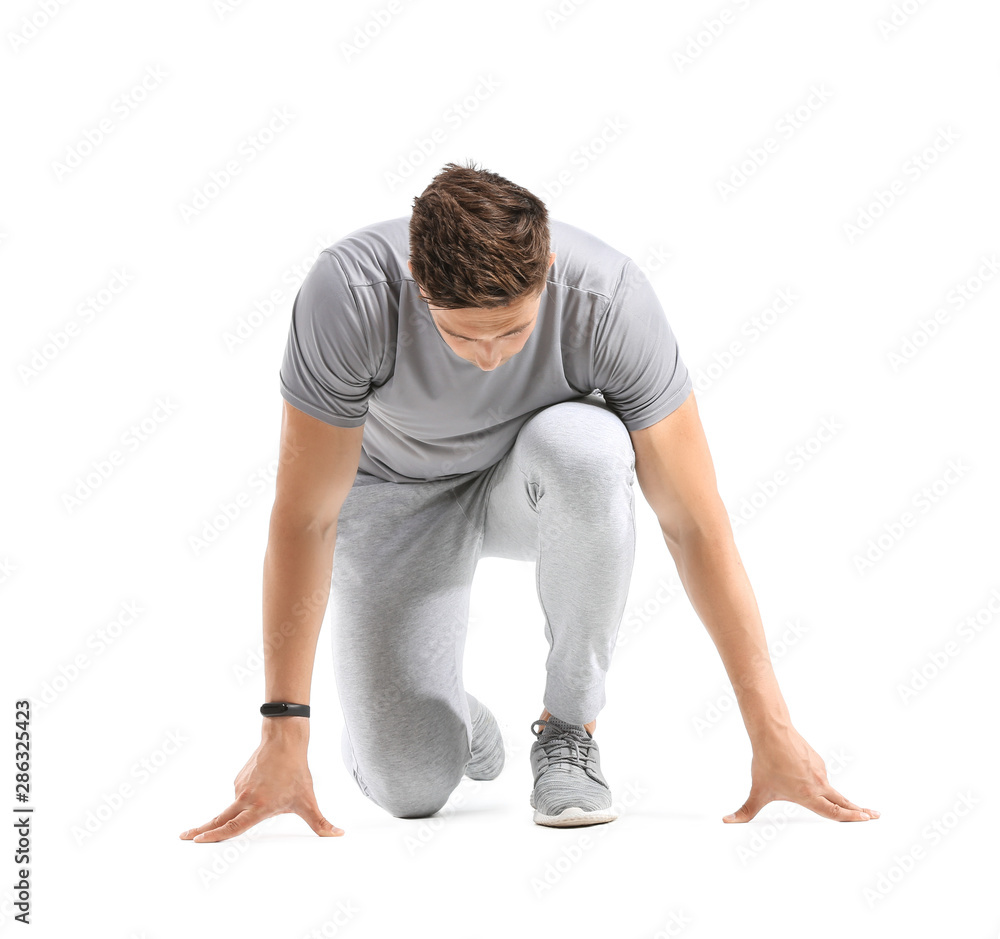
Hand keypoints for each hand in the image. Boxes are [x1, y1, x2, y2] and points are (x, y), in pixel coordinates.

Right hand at [179, 721, 343, 841]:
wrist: (284, 739)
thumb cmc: (296, 770)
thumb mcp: (308, 800)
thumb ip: (321, 822)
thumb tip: (338, 835)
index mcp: (259, 807)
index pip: (233, 827)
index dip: (215, 836)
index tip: (197, 841)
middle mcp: (245, 798)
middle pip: (219, 819)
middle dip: (201, 830)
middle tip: (184, 837)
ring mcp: (239, 787)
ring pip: (235, 806)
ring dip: (242, 808)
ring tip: (272, 788)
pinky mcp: (239, 778)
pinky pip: (242, 793)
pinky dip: (249, 795)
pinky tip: (266, 783)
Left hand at [722, 725, 879, 823]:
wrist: (771, 732)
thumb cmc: (766, 762)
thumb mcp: (757, 791)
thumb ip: (745, 811)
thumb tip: (726, 821)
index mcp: (809, 795)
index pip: (834, 812)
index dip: (851, 818)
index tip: (867, 819)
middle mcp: (819, 784)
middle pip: (842, 801)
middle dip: (859, 810)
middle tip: (875, 815)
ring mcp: (820, 770)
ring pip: (829, 787)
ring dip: (835, 796)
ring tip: (828, 796)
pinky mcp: (816, 759)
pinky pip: (818, 774)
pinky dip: (817, 780)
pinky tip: (799, 772)